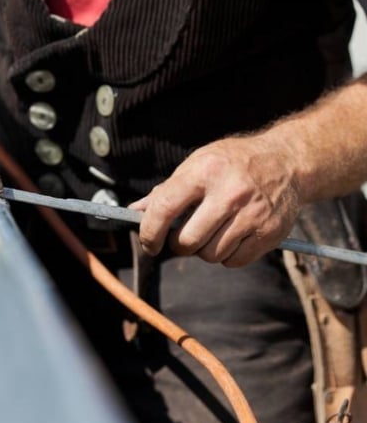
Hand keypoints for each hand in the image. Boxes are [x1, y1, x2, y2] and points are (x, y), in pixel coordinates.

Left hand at [129, 135, 301, 266]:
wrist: (287, 161)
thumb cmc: (233, 163)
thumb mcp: (198, 163)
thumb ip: (167, 190)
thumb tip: (135, 211)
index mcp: (204, 172)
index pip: (165, 208)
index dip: (149, 232)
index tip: (149, 243)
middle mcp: (229, 193)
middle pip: (188, 241)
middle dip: (178, 245)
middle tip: (182, 238)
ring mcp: (252, 214)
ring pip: (211, 255)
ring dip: (204, 250)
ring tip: (211, 232)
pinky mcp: (269, 232)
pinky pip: (234, 261)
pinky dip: (227, 256)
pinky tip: (230, 237)